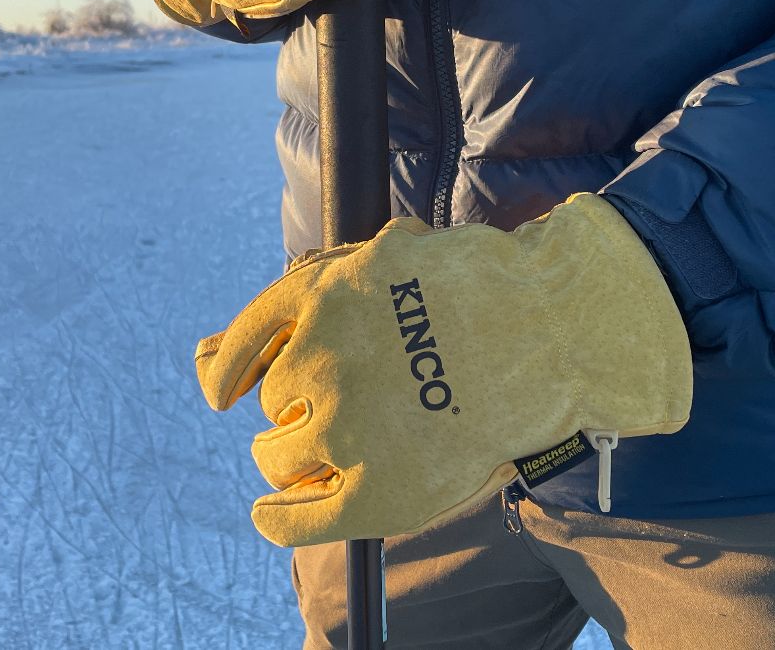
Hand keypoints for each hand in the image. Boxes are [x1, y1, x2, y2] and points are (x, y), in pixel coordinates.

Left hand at [195, 194, 692, 547]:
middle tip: (332, 411)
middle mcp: (320, 358)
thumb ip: (317, 288)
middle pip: (271, 403)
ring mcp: (347, 426)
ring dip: (292, 456)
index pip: (241, 345)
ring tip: (325, 457)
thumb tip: (217, 351)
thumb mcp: (389, 254)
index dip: (229, 370)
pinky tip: (270, 513)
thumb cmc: (483, 286)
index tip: (224, 390)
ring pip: (279, 455)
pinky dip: (278, 520)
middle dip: (293, 407)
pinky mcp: (378, 488)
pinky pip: (299, 520)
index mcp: (318, 294)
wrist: (557, 329)